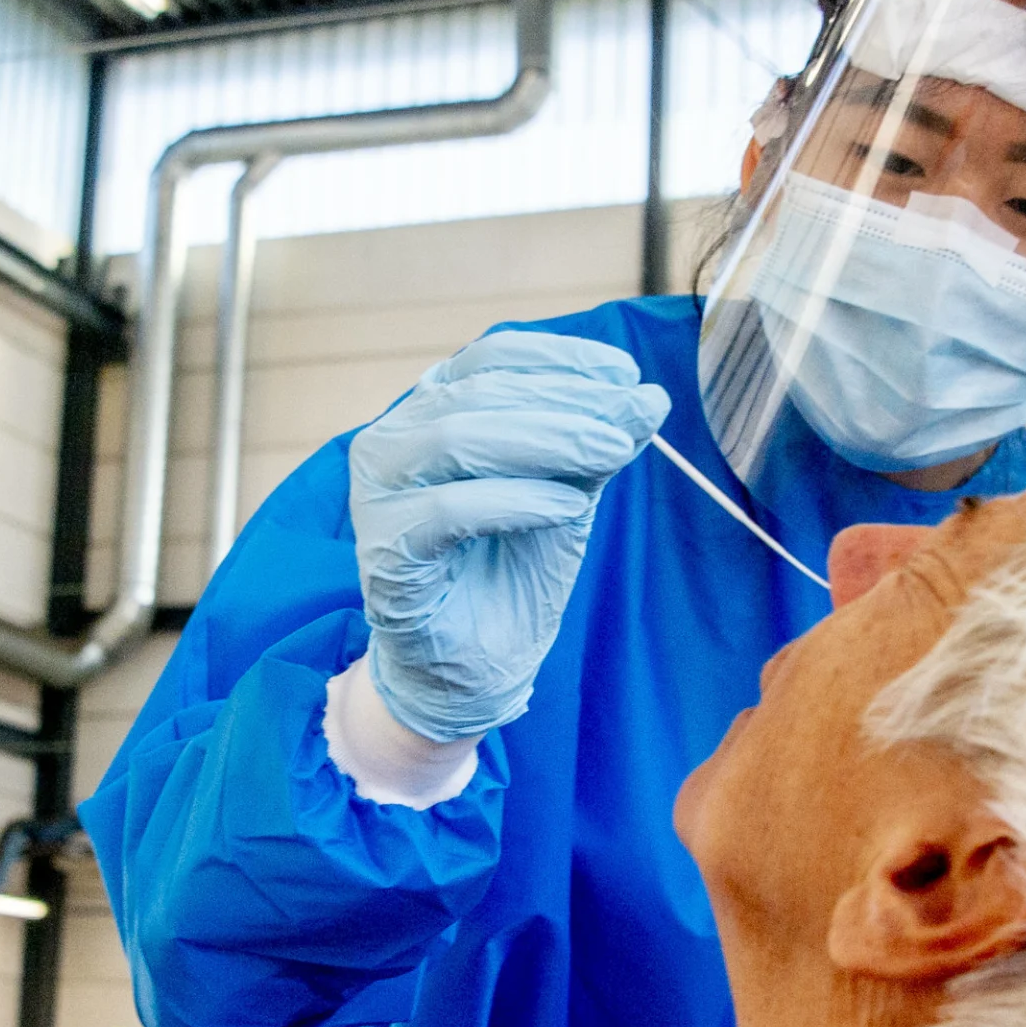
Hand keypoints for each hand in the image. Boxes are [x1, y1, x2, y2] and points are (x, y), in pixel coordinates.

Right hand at [349, 330, 668, 742]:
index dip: (560, 359)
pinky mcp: (383, 549)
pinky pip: (447, 509)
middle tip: (632, 417)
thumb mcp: (568, 493)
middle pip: (479, 394)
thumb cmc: (510, 572)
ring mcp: (378, 494)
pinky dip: (514, 501)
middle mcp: (392, 440)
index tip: (625, 373)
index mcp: (429, 411)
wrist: (475, 668)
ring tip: (612, 452)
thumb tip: (648, 398)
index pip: (490, 358)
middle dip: (565, 401)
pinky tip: (567, 505)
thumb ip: (596, 445)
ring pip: (456, 438)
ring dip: (546, 440)